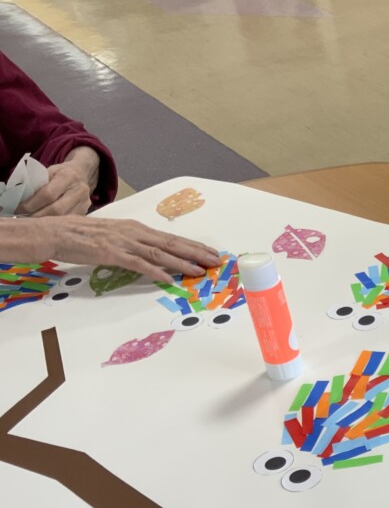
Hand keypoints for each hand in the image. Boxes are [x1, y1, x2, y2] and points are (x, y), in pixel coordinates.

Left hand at [19, 147, 98, 216]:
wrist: (81, 174)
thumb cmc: (60, 173)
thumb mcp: (48, 171)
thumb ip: (37, 184)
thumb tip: (20, 200)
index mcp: (68, 176)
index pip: (48, 194)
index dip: (31, 204)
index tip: (18, 209)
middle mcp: (79, 190)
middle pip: (56, 209)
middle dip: (37, 216)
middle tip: (23, 218)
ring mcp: (84, 203)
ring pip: (62, 218)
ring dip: (45, 222)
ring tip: (32, 222)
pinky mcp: (85, 211)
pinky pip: (67, 221)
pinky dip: (54, 224)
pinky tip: (44, 223)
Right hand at [26, 216, 220, 281]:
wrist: (53, 231)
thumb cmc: (80, 236)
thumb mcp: (113, 237)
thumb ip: (132, 244)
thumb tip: (150, 255)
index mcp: (136, 228)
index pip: (171, 238)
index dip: (193, 246)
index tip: (210, 253)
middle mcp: (134, 232)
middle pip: (172, 243)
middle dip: (196, 253)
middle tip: (216, 261)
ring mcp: (123, 242)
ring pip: (159, 253)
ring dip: (181, 262)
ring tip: (200, 270)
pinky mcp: (110, 253)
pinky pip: (137, 263)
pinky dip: (154, 271)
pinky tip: (167, 279)